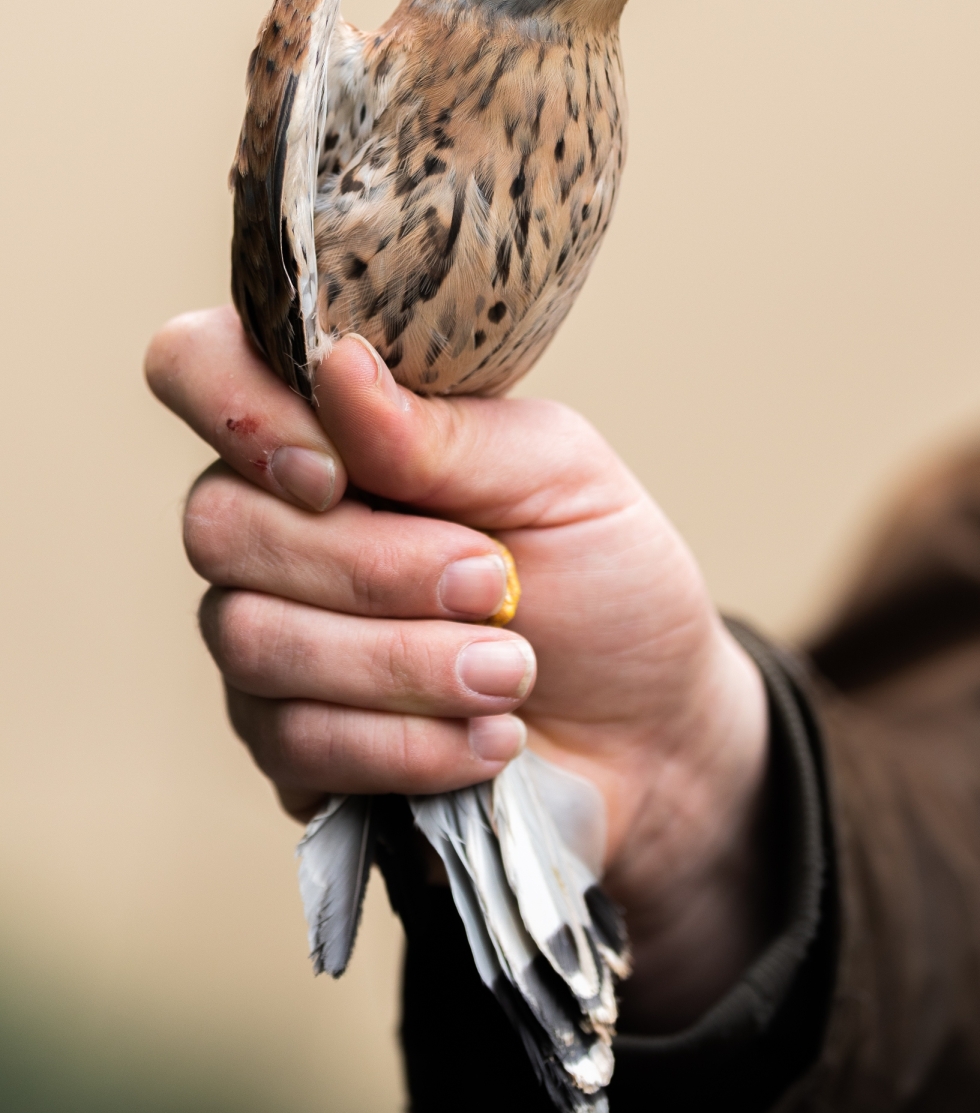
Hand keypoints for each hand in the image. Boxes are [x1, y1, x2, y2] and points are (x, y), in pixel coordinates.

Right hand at [146, 307, 771, 1032]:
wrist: (650, 728)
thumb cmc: (605, 577)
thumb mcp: (559, 477)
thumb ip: (441, 431)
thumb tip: (333, 366)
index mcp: (335, 426)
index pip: (196, 368)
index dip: (239, 413)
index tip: (338, 474)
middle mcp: (277, 523)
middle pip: (220, 526)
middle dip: (372, 567)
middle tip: (495, 584)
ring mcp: (270, 638)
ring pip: (253, 641)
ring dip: (400, 662)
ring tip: (511, 671)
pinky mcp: (293, 746)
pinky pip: (292, 742)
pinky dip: (404, 742)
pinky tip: (487, 739)